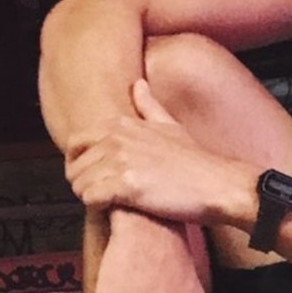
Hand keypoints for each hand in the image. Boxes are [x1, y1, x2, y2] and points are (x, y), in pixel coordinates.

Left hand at [67, 79, 255, 225]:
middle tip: (104, 192)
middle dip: (83, 182)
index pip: (76, 141)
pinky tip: (116, 208)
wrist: (217, 184)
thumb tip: (138, 84)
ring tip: (113, 201)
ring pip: (79, 184)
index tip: (94, 173)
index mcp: (124, 124)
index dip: (79, 160)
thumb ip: (149, 106)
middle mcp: (118, 139)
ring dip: (90, 197)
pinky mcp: (125, 186)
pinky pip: (90, 199)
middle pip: (74, 166)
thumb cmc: (195, 160)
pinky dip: (98, 207)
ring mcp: (121, 161)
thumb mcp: (171, 126)